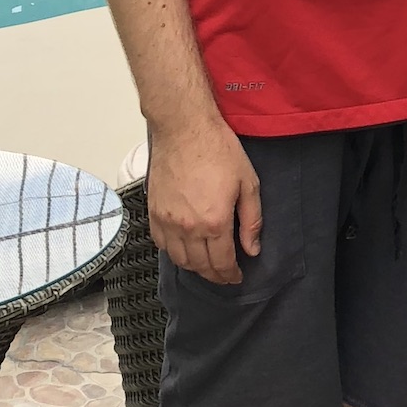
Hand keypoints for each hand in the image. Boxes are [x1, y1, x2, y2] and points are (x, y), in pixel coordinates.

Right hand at [145, 114, 261, 285]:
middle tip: (224, 275)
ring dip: (195, 267)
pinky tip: (184, 249)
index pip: (222, 262)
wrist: (184, 129)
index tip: (237, 277)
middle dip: (215, 275)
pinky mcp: (154, 212)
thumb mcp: (248, 183)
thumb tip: (252, 249)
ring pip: (180, 259)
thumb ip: (252, 220)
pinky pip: (162, 244)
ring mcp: (167, 221)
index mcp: (215, 222)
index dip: (231, 274)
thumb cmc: (219, 151)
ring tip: (207, 264)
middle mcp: (188, 227)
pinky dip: (174, 253)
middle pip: (200, 265)